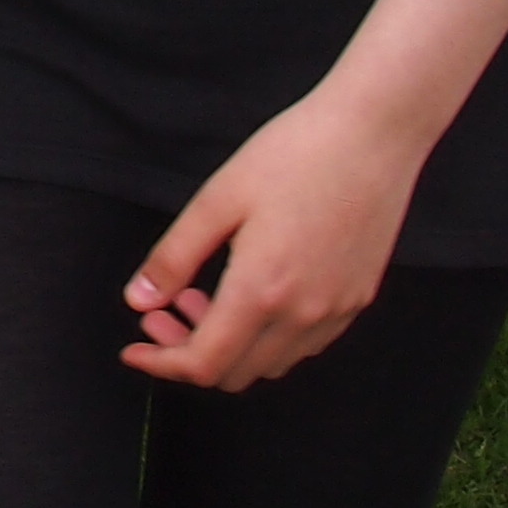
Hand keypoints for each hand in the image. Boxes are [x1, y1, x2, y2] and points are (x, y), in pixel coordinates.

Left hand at [121, 92, 425, 391]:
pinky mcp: (358, 298)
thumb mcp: (218, 199)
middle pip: (236, 372)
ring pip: (272, 363)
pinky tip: (249, 294)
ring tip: (200, 296)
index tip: (135, 350)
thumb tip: (139, 300)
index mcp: (262, 291)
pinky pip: (305, 343)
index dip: (162, 364)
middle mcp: (304, 314)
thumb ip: (174, 257)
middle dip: (189, 352)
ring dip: (229, 346)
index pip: (204, 363)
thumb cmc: (294, 156)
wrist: (372, 135)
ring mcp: (337, 310)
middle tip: (160, 313)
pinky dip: (267, 337)